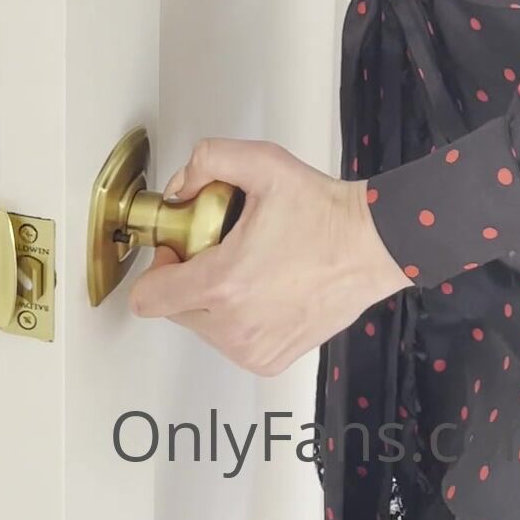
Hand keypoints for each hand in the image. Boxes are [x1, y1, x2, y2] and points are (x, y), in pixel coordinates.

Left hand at [127, 137, 411, 374]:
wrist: (372, 246)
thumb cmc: (324, 211)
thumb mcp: (264, 162)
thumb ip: (209, 159)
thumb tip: (179, 187)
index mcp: (223, 284)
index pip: (147, 298)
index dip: (160, 265)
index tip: (185, 245)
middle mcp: (233, 327)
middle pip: (173, 310)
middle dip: (188, 276)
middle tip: (224, 245)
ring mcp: (252, 350)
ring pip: (202, 326)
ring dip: (213, 298)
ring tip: (251, 264)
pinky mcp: (270, 360)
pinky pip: (231, 340)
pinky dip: (238, 317)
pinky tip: (267, 287)